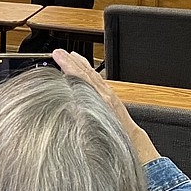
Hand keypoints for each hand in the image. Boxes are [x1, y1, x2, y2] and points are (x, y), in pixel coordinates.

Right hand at [51, 49, 160, 163]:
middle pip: (87, 71)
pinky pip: (97, 78)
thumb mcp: (96, 129)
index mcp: (100, 99)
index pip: (81, 76)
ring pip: (92, 73)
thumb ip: (83, 117)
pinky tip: (83, 69)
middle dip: (72, 60)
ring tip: (70, 55)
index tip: (58, 55)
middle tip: (59, 52)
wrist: (133, 139)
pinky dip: (88, 70)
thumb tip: (69, 106)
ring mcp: (108, 93)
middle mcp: (105, 93)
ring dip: (80, 63)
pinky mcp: (110, 95)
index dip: (68, 65)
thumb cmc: (115, 136)